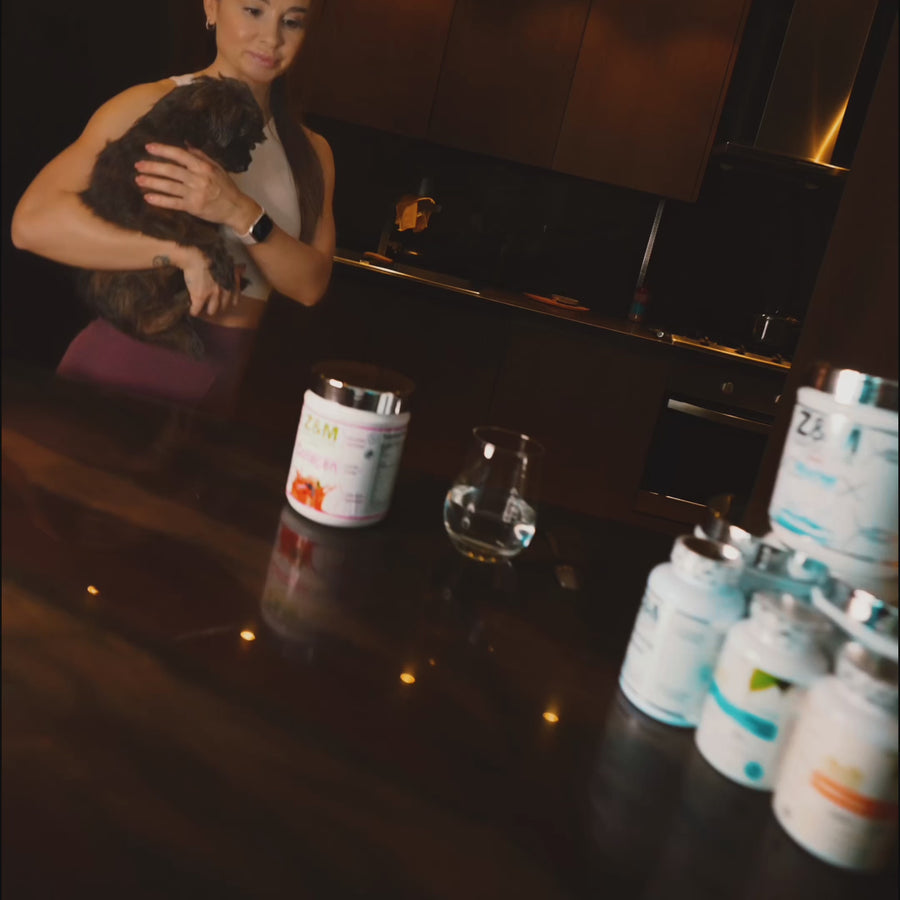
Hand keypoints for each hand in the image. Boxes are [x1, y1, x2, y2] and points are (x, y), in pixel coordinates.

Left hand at [134, 143, 257, 229]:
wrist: (236, 208)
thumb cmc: (226, 187)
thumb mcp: (216, 168)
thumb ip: (200, 156)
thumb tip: (185, 144)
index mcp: (203, 167)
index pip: (180, 155)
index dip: (163, 150)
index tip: (149, 147)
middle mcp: (198, 179)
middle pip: (171, 171)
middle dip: (153, 167)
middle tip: (138, 165)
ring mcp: (195, 194)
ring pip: (169, 186)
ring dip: (152, 182)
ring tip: (138, 180)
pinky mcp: (193, 207)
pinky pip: (173, 203)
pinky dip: (160, 200)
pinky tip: (148, 198)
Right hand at [179, 247, 244, 316]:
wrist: (196, 256)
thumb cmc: (210, 255)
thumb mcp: (228, 263)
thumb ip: (236, 269)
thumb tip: (243, 269)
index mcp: (231, 282)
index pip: (235, 298)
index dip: (231, 301)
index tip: (229, 303)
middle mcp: (225, 290)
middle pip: (223, 306)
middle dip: (219, 306)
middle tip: (213, 305)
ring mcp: (212, 295)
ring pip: (212, 310)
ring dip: (207, 310)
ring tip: (203, 310)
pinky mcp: (200, 297)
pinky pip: (197, 310)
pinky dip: (194, 311)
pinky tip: (192, 312)